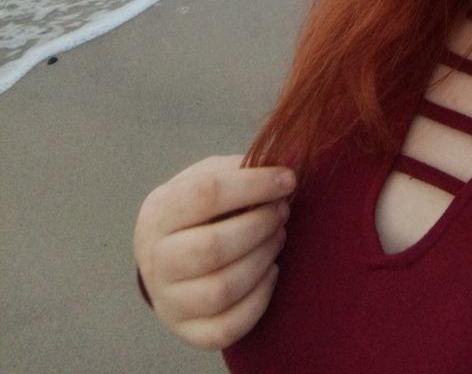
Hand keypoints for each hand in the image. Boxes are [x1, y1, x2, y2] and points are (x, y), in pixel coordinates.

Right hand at [133, 153, 294, 350]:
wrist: (165, 256)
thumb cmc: (196, 209)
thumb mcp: (206, 177)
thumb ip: (237, 170)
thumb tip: (282, 167)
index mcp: (160, 213)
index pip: (206, 195)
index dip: (254, 185)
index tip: (287, 179)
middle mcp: (156, 261)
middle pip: (213, 247)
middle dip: (260, 225)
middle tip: (283, 211)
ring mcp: (170, 301)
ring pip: (222, 289)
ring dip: (263, 259)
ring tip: (278, 236)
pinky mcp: (189, 331)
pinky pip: (228, 327)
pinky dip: (259, 299)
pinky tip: (271, 271)